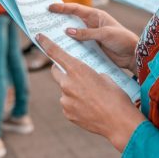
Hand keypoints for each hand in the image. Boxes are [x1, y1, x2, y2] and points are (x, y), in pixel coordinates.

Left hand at [36, 34, 145, 151]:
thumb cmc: (116, 97)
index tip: (39, 37)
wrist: (119, 122)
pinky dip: (76, 103)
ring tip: (91, 97)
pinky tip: (89, 107)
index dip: (45, 43)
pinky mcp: (67, 113)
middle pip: (55, 72)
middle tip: (72, 72)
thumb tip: (82, 78)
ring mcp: (65, 100)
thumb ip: (88, 74)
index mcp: (78, 70)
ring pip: (64, 90)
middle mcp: (67, 84)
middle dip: (61, 70)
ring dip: (73, 90)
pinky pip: (68, 103)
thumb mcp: (104, 77)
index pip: (55, 53)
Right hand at [49, 3, 138, 73]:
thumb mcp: (104, 34)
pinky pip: (77, 44)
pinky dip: (69, 45)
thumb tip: (67, 31)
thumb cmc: (123, 40)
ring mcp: (91, 35)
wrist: (133, 55)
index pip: (76, 9)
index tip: (50, 7)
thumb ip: (86, 33)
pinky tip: (61, 47)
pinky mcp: (91, 46)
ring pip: (73, 33)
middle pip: (72, 19)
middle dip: (59, 19)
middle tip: (44, 19)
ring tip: (48, 34)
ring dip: (62, 33)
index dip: (62, 8)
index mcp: (96, 16)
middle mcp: (92, 24)